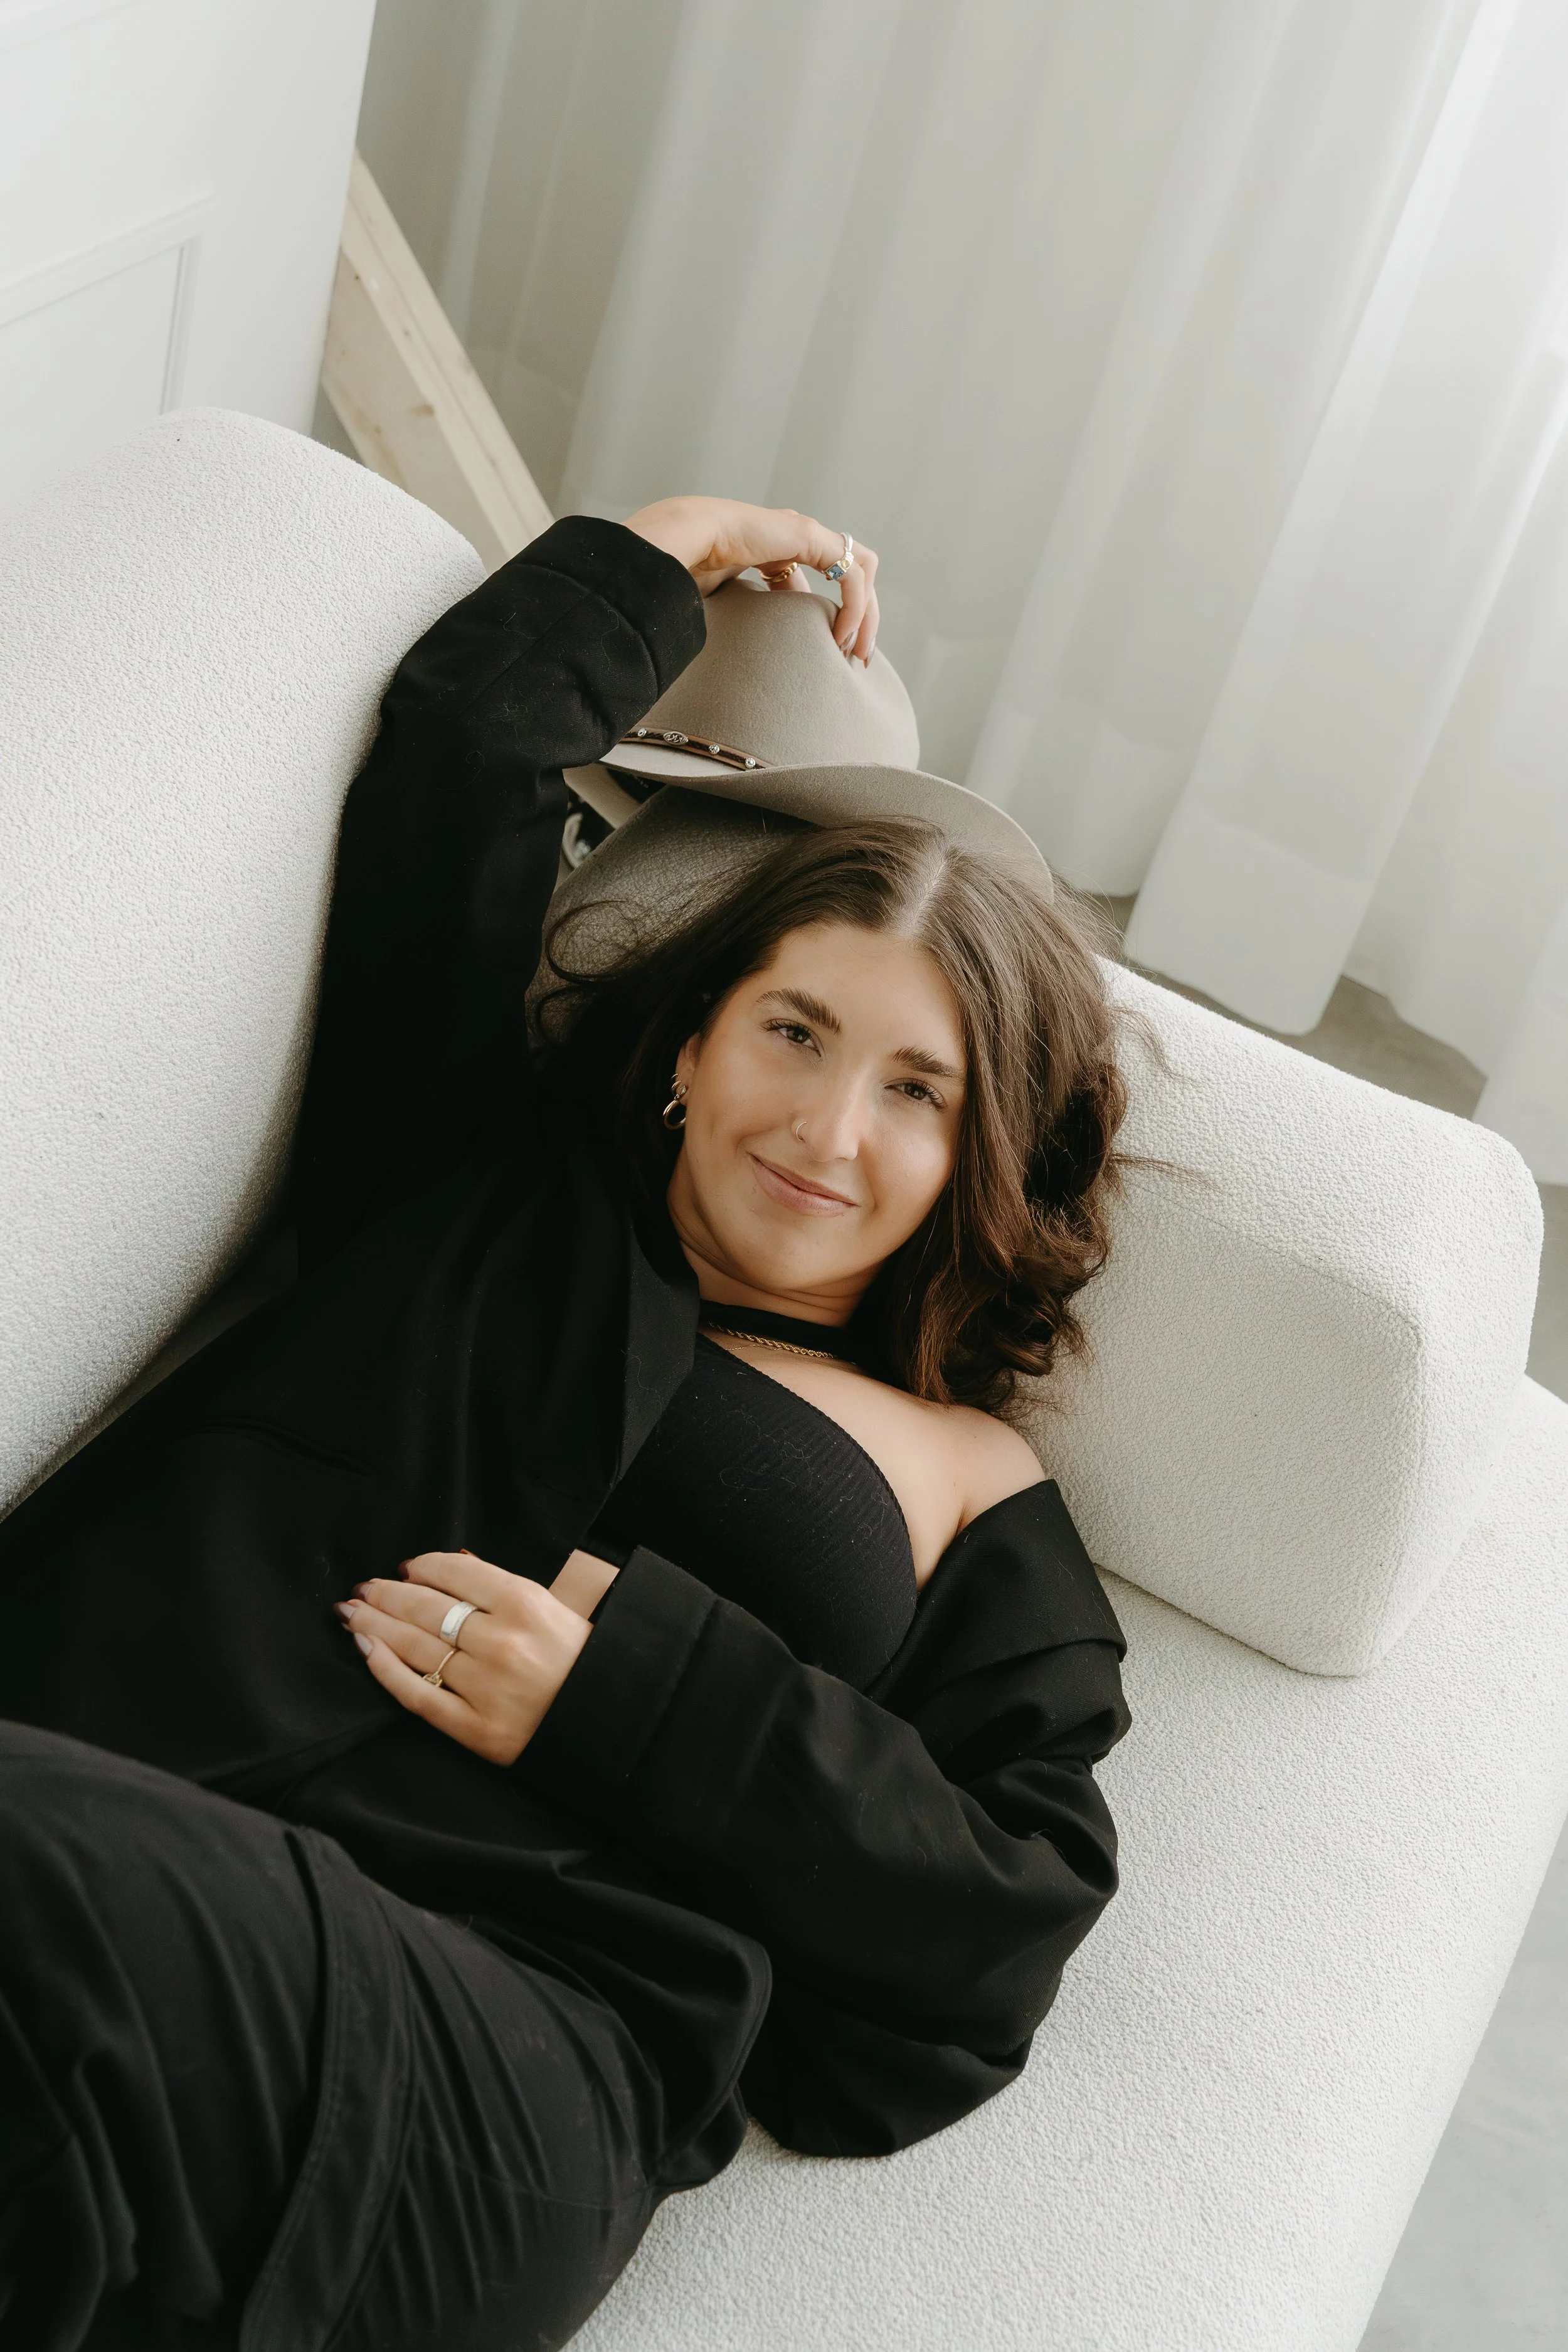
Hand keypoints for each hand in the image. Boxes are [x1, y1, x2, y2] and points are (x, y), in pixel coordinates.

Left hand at [336, 1550, 599, 1765]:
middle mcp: (500, 1640)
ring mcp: (484, 1685)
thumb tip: (452, 1563)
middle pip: (426, 1608)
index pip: (455, 1573)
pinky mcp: (474, 1727)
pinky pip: (417, 1694)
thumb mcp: (549, 1608)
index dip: (421, 1567)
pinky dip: (386, 1670)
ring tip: (352, 1614)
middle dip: (386, 1595)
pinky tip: (365, 1650)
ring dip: (375, 1626)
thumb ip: (499, 1585)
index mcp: (525, 1603)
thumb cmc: (577, 1659)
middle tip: (363, 1590)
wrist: (603, 1720)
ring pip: (414, 1647)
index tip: (403, 1569)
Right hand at [623, 494, 878, 660]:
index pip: (823, 575)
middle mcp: (797, 536)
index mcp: (778, 547)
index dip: (836, 612)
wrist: (681, 542)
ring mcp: (806, 533)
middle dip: (862, 615)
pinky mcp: (810, 537)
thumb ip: (748, 617)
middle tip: (859, 656)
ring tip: (857, 650)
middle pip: (850, 572)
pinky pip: (852, 573)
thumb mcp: (728, 603)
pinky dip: (855, 606)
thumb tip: (745, 657)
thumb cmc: (688, 571)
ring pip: (861, 570)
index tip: (835, 649)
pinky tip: (841, 634)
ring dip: (867, 613)